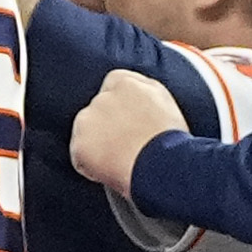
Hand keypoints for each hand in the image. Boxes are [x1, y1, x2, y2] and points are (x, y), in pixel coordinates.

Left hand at [68, 64, 187, 199]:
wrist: (164, 164)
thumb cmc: (172, 138)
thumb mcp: (163, 100)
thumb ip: (142, 91)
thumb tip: (129, 97)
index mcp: (125, 82)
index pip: (112, 85)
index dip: (120, 106)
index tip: (128, 121)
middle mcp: (103, 97)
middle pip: (98, 110)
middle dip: (107, 126)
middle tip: (127, 145)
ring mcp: (88, 120)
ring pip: (86, 132)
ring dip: (97, 145)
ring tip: (123, 159)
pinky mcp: (79, 143)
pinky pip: (80, 157)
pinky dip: (91, 166)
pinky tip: (113, 169)